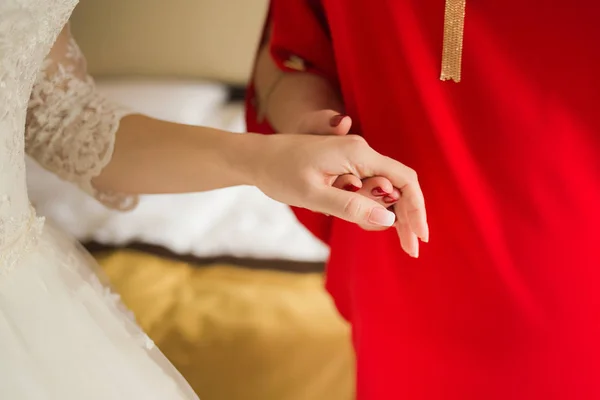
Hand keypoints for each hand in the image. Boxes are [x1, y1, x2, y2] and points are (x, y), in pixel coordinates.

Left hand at [249, 132, 427, 256]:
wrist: (258, 157)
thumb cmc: (280, 172)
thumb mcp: (313, 195)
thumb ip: (350, 206)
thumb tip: (387, 220)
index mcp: (357, 153)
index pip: (403, 180)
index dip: (416, 209)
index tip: (419, 237)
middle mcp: (360, 152)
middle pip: (398, 186)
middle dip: (407, 217)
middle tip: (411, 250)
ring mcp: (353, 158)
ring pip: (384, 189)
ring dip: (391, 215)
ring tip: (394, 241)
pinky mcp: (345, 166)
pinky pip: (369, 188)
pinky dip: (374, 207)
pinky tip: (370, 221)